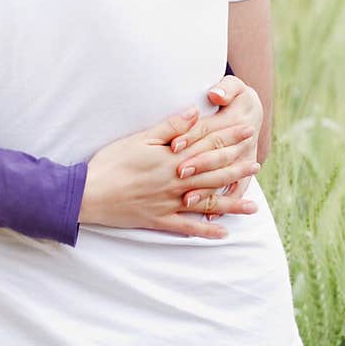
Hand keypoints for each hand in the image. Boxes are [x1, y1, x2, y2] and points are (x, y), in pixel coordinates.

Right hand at [80, 91, 260, 239]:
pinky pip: (187, 228)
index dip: (228, 137)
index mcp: (172, 159)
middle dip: (236, 169)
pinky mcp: (159, 220)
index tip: (246, 130)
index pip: (206, 145)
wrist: (88, 193)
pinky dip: (205, 230)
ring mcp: (169, 204)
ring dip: (230, 204)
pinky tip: (222, 233)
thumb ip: (170, 127)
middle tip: (256, 165)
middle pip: (212, 174)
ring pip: (206, 203)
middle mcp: (175, 182)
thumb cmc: (110, 162)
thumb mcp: (139, 138)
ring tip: (252, 206)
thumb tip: (195, 112)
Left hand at [170, 75, 263, 215]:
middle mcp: (237, 144)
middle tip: (178, 173)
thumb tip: (216, 94)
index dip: (190, 137)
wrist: (255, 112)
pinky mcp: (242, 173)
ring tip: (187, 201)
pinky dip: (223, 205)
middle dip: (196, 165)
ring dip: (205, 190)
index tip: (173, 144)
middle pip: (213, 156)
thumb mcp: (236, 88)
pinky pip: (235, 191)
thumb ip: (225, 89)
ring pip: (222, 178)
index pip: (207, 131)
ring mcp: (241, 161)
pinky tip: (210, 218)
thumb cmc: (238, 98)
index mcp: (231, 122)